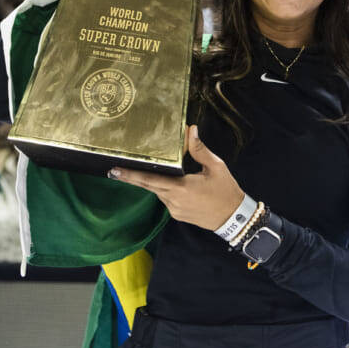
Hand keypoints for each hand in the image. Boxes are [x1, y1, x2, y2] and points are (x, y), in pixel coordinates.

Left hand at [108, 126, 243, 230]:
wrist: (234, 217)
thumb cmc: (226, 190)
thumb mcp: (216, 166)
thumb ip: (199, 149)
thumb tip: (191, 130)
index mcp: (181, 187)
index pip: (150, 180)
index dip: (131, 176)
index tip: (114, 171)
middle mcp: (174, 200)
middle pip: (150, 186)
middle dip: (134, 177)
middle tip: (115, 170)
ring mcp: (174, 210)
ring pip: (159, 192)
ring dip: (158, 182)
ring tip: (161, 171)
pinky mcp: (177, 215)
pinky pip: (167, 199)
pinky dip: (168, 190)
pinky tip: (179, 184)